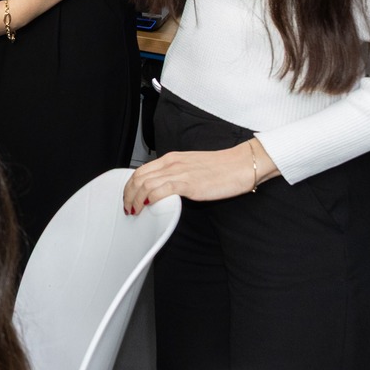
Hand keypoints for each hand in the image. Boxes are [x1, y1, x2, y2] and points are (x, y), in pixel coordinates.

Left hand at [123, 139, 276, 212]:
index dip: (130, 185)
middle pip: (138, 177)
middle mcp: (172, 163)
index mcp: (172, 158)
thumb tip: (165, 189)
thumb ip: (177, 175)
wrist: (242, 164)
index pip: (141, 170)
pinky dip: (150, 199)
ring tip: (134, 210)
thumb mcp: (192, 167)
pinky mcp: (188, 184)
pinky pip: (161, 190)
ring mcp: (179, 173)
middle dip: (128, 194)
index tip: (129, 197)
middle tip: (127, 207)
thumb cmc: (222, 167)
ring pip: (145, 184)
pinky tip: (148, 206)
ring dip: (135, 200)